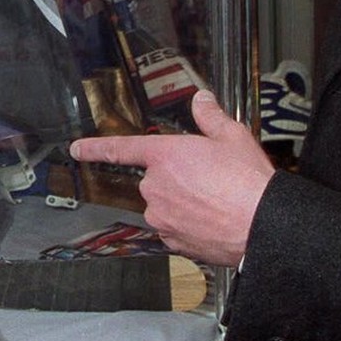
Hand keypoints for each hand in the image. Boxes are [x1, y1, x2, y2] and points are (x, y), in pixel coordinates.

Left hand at [69, 89, 272, 265]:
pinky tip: (212, 220)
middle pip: (155, 178)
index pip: (122, 148)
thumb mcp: (233, 137)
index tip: (77, 149)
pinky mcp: (171, 240)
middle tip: (210, 179)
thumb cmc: (249, 182)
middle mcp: (156, 186)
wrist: (263, 227)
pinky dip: (188, 224)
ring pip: (164, 204)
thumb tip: (201, 100)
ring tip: (215, 201)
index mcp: (165, 156)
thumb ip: (210, 117)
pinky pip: (173, 227)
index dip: (96, 148)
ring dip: (182, 202)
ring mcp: (161, 216)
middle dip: (177, 178)